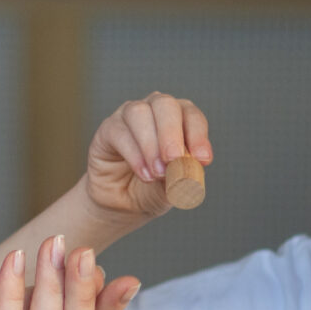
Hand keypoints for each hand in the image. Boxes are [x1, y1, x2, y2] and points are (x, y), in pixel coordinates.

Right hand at [82, 91, 211, 220]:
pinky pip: (119, 132)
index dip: (198, 135)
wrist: (123, 204)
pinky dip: (134, 154)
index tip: (202, 158)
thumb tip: (189, 172)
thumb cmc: (154, 189)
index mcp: (180, 118)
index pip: (192, 115)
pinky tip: (144, 174)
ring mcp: (128, 116)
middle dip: (171, 132)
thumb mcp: (174, 187)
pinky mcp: (108, 129)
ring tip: (158, 173)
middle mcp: (155, 110)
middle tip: (174, 159)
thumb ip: (182, 178)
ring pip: (139, 113)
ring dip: (150, 144)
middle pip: (164, 104)